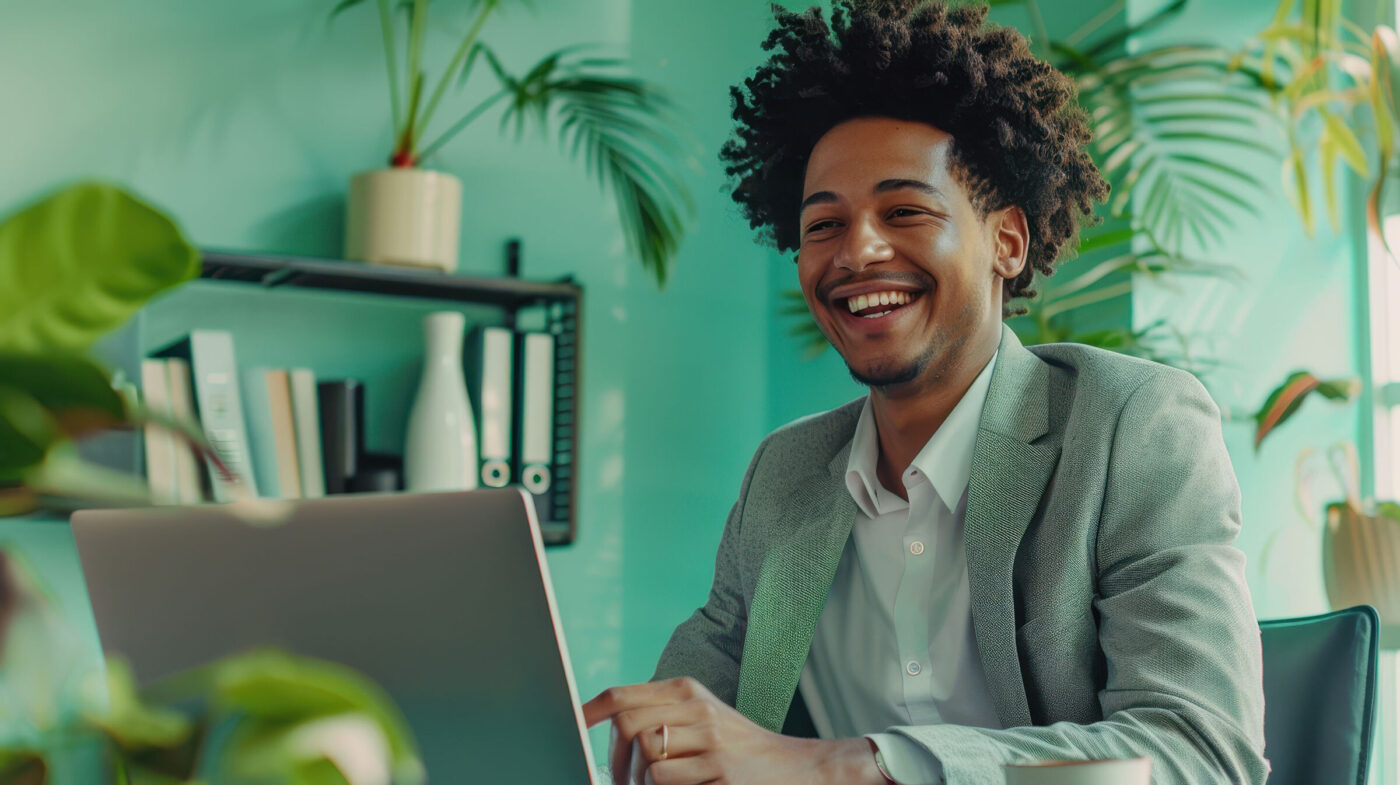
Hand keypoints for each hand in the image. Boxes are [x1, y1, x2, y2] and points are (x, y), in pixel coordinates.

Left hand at [581, 676, 883, 784]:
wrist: (798, 769)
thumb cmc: (739, 750)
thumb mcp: (700, 721)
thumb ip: (658, 719)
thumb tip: (606, 734)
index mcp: (687, 692)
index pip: (622, 695)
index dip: (588, 712)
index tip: (570, 727)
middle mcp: (698, 709)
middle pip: (627, 726)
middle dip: (614, 761)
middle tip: (621, 780)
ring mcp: (711, 741)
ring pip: (645, 759)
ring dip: (638, 782)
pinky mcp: (720, 772)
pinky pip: (667, 781)